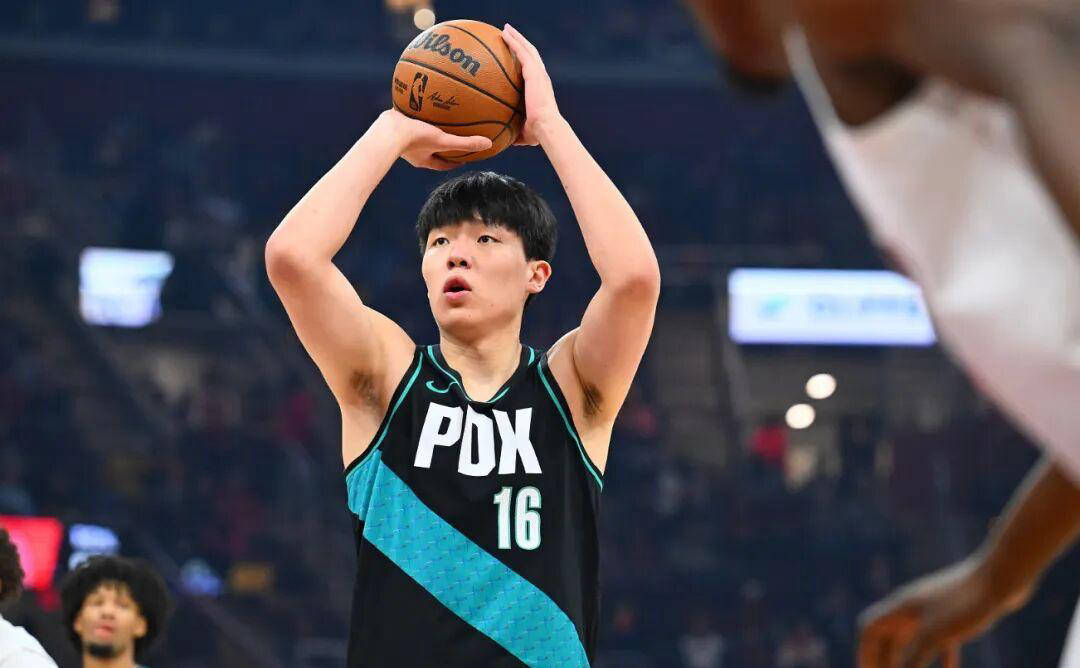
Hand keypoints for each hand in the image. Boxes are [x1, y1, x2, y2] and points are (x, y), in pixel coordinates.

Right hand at [379, 109, 491, 169]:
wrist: (387, 130)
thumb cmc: (414, 139)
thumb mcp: (444, 141)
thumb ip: (465, 143)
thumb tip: (488, 144)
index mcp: (423, 159)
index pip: (442, 164)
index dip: (454, 163)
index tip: (464, 159)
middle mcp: (413, 151)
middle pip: (431, 149)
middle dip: (442, 145)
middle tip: (453, 138)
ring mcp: (403, 138)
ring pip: (420, 134)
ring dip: (429, 128)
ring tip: (438, 118)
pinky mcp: (396, 125)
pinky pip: (410, 118)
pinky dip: (417, 112)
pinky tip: (423, 98)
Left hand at [501, 24, 561, 145]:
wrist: (546, 127)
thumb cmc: (537, 133)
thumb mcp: (523, 131)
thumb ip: (514, 130)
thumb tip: (502, 138)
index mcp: (540, 88)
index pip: (533, 70)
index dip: (525, 60)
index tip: (516, 54)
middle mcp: (542, 77)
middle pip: (531, 54)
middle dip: (521, 42)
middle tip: (509, 34)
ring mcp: (539, 73)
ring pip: (527, 49)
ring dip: (516, 37)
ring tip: (506, 29)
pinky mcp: (534, 72)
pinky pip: (522, 52)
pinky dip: (514, 41)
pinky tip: (504, 34)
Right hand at [857, 558, 1029, 667]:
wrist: (1003, 576)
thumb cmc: (965, 603)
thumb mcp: (934, 636)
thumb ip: (912, 660)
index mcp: (900, 607)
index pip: (869, 630)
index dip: (864, 654)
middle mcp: (911, 606)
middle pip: (888, 636)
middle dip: (884, 660)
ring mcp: (933, 609)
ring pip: (913, 638)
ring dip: (909, 660)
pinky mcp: (955, 613)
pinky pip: (939, 639)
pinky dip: (940, 658)